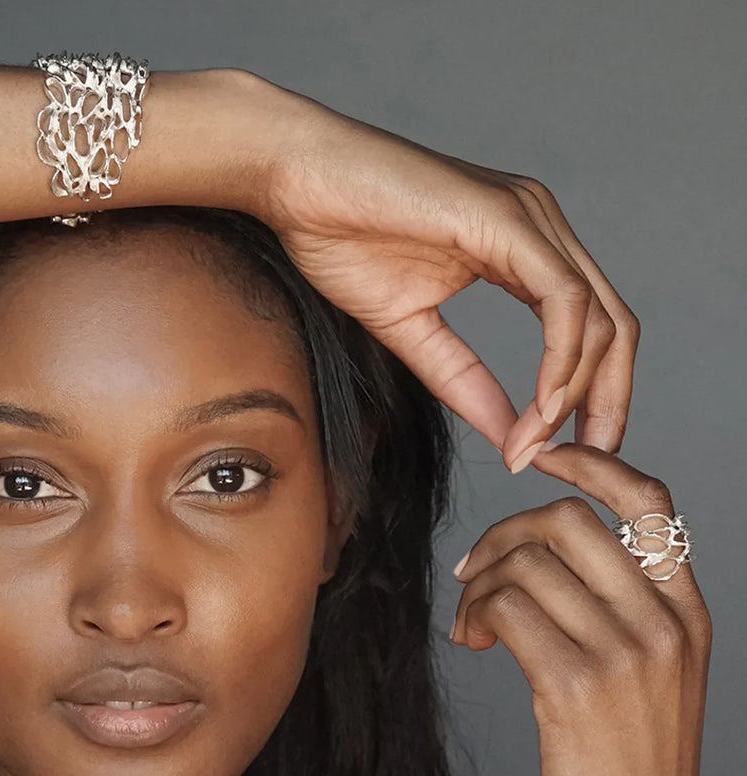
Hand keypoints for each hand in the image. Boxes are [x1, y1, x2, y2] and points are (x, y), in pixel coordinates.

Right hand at [260, 99, 639, 469]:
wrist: (297, 180)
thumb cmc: (341, 236)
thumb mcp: (411, 330)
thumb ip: (463, 380)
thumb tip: (511, 436)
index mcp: (522, 250)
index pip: (588, 330)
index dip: (588, 397)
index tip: (558, 452)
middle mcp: (541, 228)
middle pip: (612, 327)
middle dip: (609, 402)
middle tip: (586, 462)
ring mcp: (530, 218)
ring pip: (597, 317)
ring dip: (579, 393)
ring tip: (542, 444)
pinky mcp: (507, 218)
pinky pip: (561, 300)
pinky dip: (559, 361)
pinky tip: (539, 406)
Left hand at [448, 443, 710, 775]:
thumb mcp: (650, 685)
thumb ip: (620, 617)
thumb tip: (544, 562)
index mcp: (687, 616)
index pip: (650, 504)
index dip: (592, 467)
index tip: (545, 459)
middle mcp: (664, 625)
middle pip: (570, 523)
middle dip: (504, 532)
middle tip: (473, 569)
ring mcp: (624, 654)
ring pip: (528, 562)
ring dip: (480, 582)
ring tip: (471, 621)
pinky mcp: (574, 687)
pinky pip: (507, 606)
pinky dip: (475, 611)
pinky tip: (471, 639)